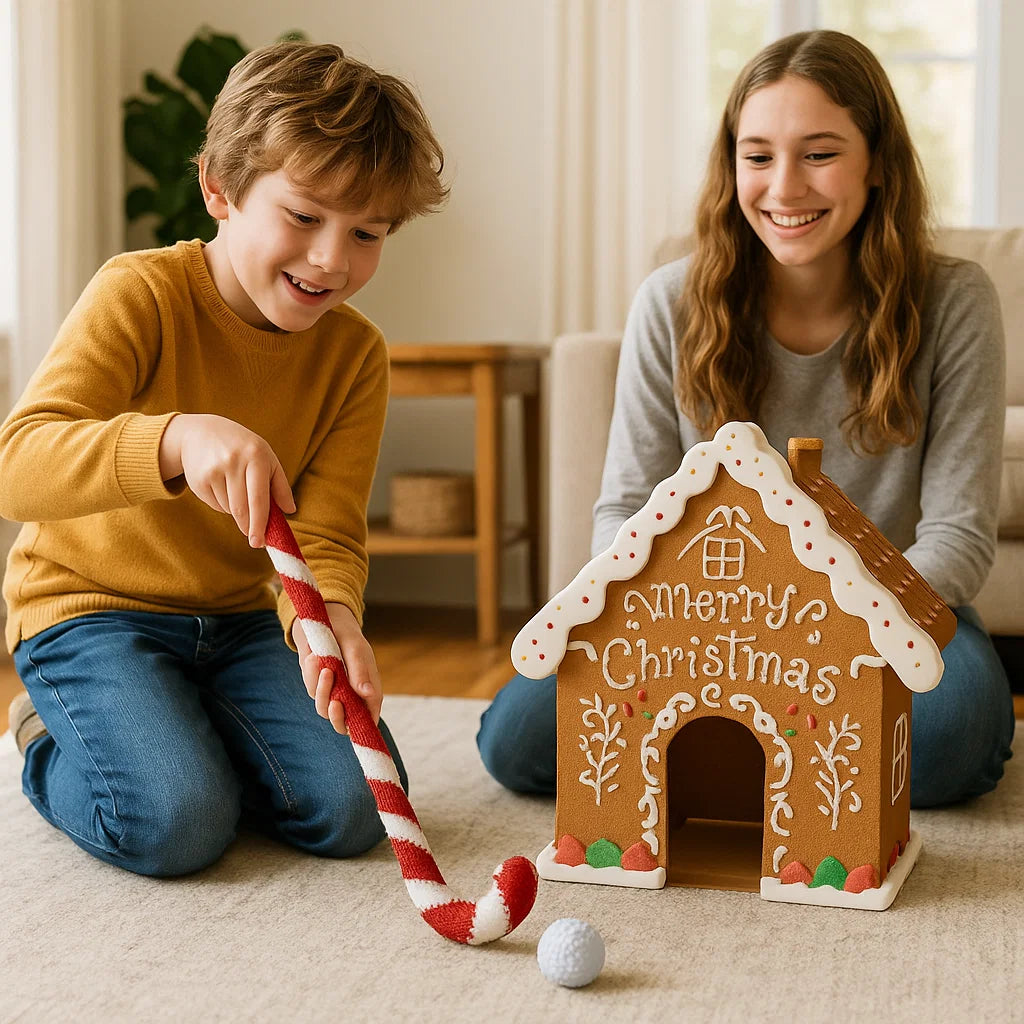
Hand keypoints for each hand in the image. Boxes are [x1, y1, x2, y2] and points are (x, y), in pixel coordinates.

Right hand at [159, 413, 295, 546]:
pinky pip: (215, 504)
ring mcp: (213, 470)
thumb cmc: (242, 448)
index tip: (260, 542)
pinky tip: (221, 487)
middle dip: (249, 527)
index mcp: (256, 455)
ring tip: (236, 491)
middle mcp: (233, 462)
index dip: (260, 523)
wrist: (200, 432)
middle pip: (242, 509)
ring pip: (229, 509)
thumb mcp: (266, 457)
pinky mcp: (198, 480)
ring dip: (236, 511)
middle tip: (254, 539)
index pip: (259, 498)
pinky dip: (222, 504)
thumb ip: (280, 485)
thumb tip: (290, 510)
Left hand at [293, 603, 381, 734]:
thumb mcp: (355, 650)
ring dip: (321, 690)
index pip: (370, 717)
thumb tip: (368, 694)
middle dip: (337, 715)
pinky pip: (311, 690)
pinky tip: (314, 657)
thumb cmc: (347, 636)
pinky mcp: (316, 687)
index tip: (356, 727)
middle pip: (344, 723)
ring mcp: (333, 693)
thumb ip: (360, 671)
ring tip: (321, 663)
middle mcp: (351, 696)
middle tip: (335, 702)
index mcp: (369, 690)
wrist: (323, 622)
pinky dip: (311, 676)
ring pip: (324, 708)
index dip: (365, 728)